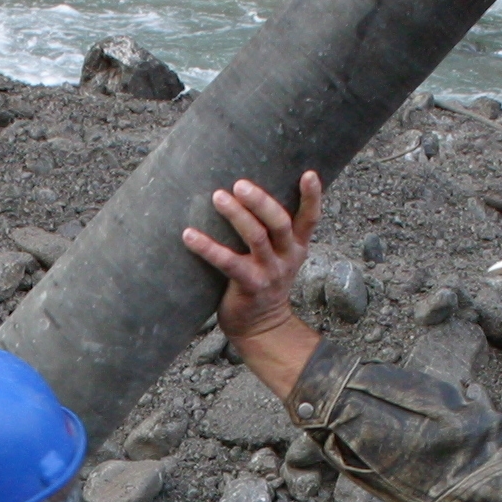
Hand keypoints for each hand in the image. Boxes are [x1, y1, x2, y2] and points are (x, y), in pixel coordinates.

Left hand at [182, 171, 324, 401]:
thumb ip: (271, 233)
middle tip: (240, 183)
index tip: (309, 173)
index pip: (310, 218)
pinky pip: (228, 263)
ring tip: (218, 197)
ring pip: (256, 238)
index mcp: (297, 247)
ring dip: (236, 215)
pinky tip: (189, 235)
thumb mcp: (278, 257)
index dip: (312, 196)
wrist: (262, 328)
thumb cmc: (263, 283)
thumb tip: (243, 195)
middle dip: (261, 201)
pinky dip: (207, 247)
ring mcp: (269, 272)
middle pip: (280, 222)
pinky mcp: (249, 286)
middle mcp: (287, 257)